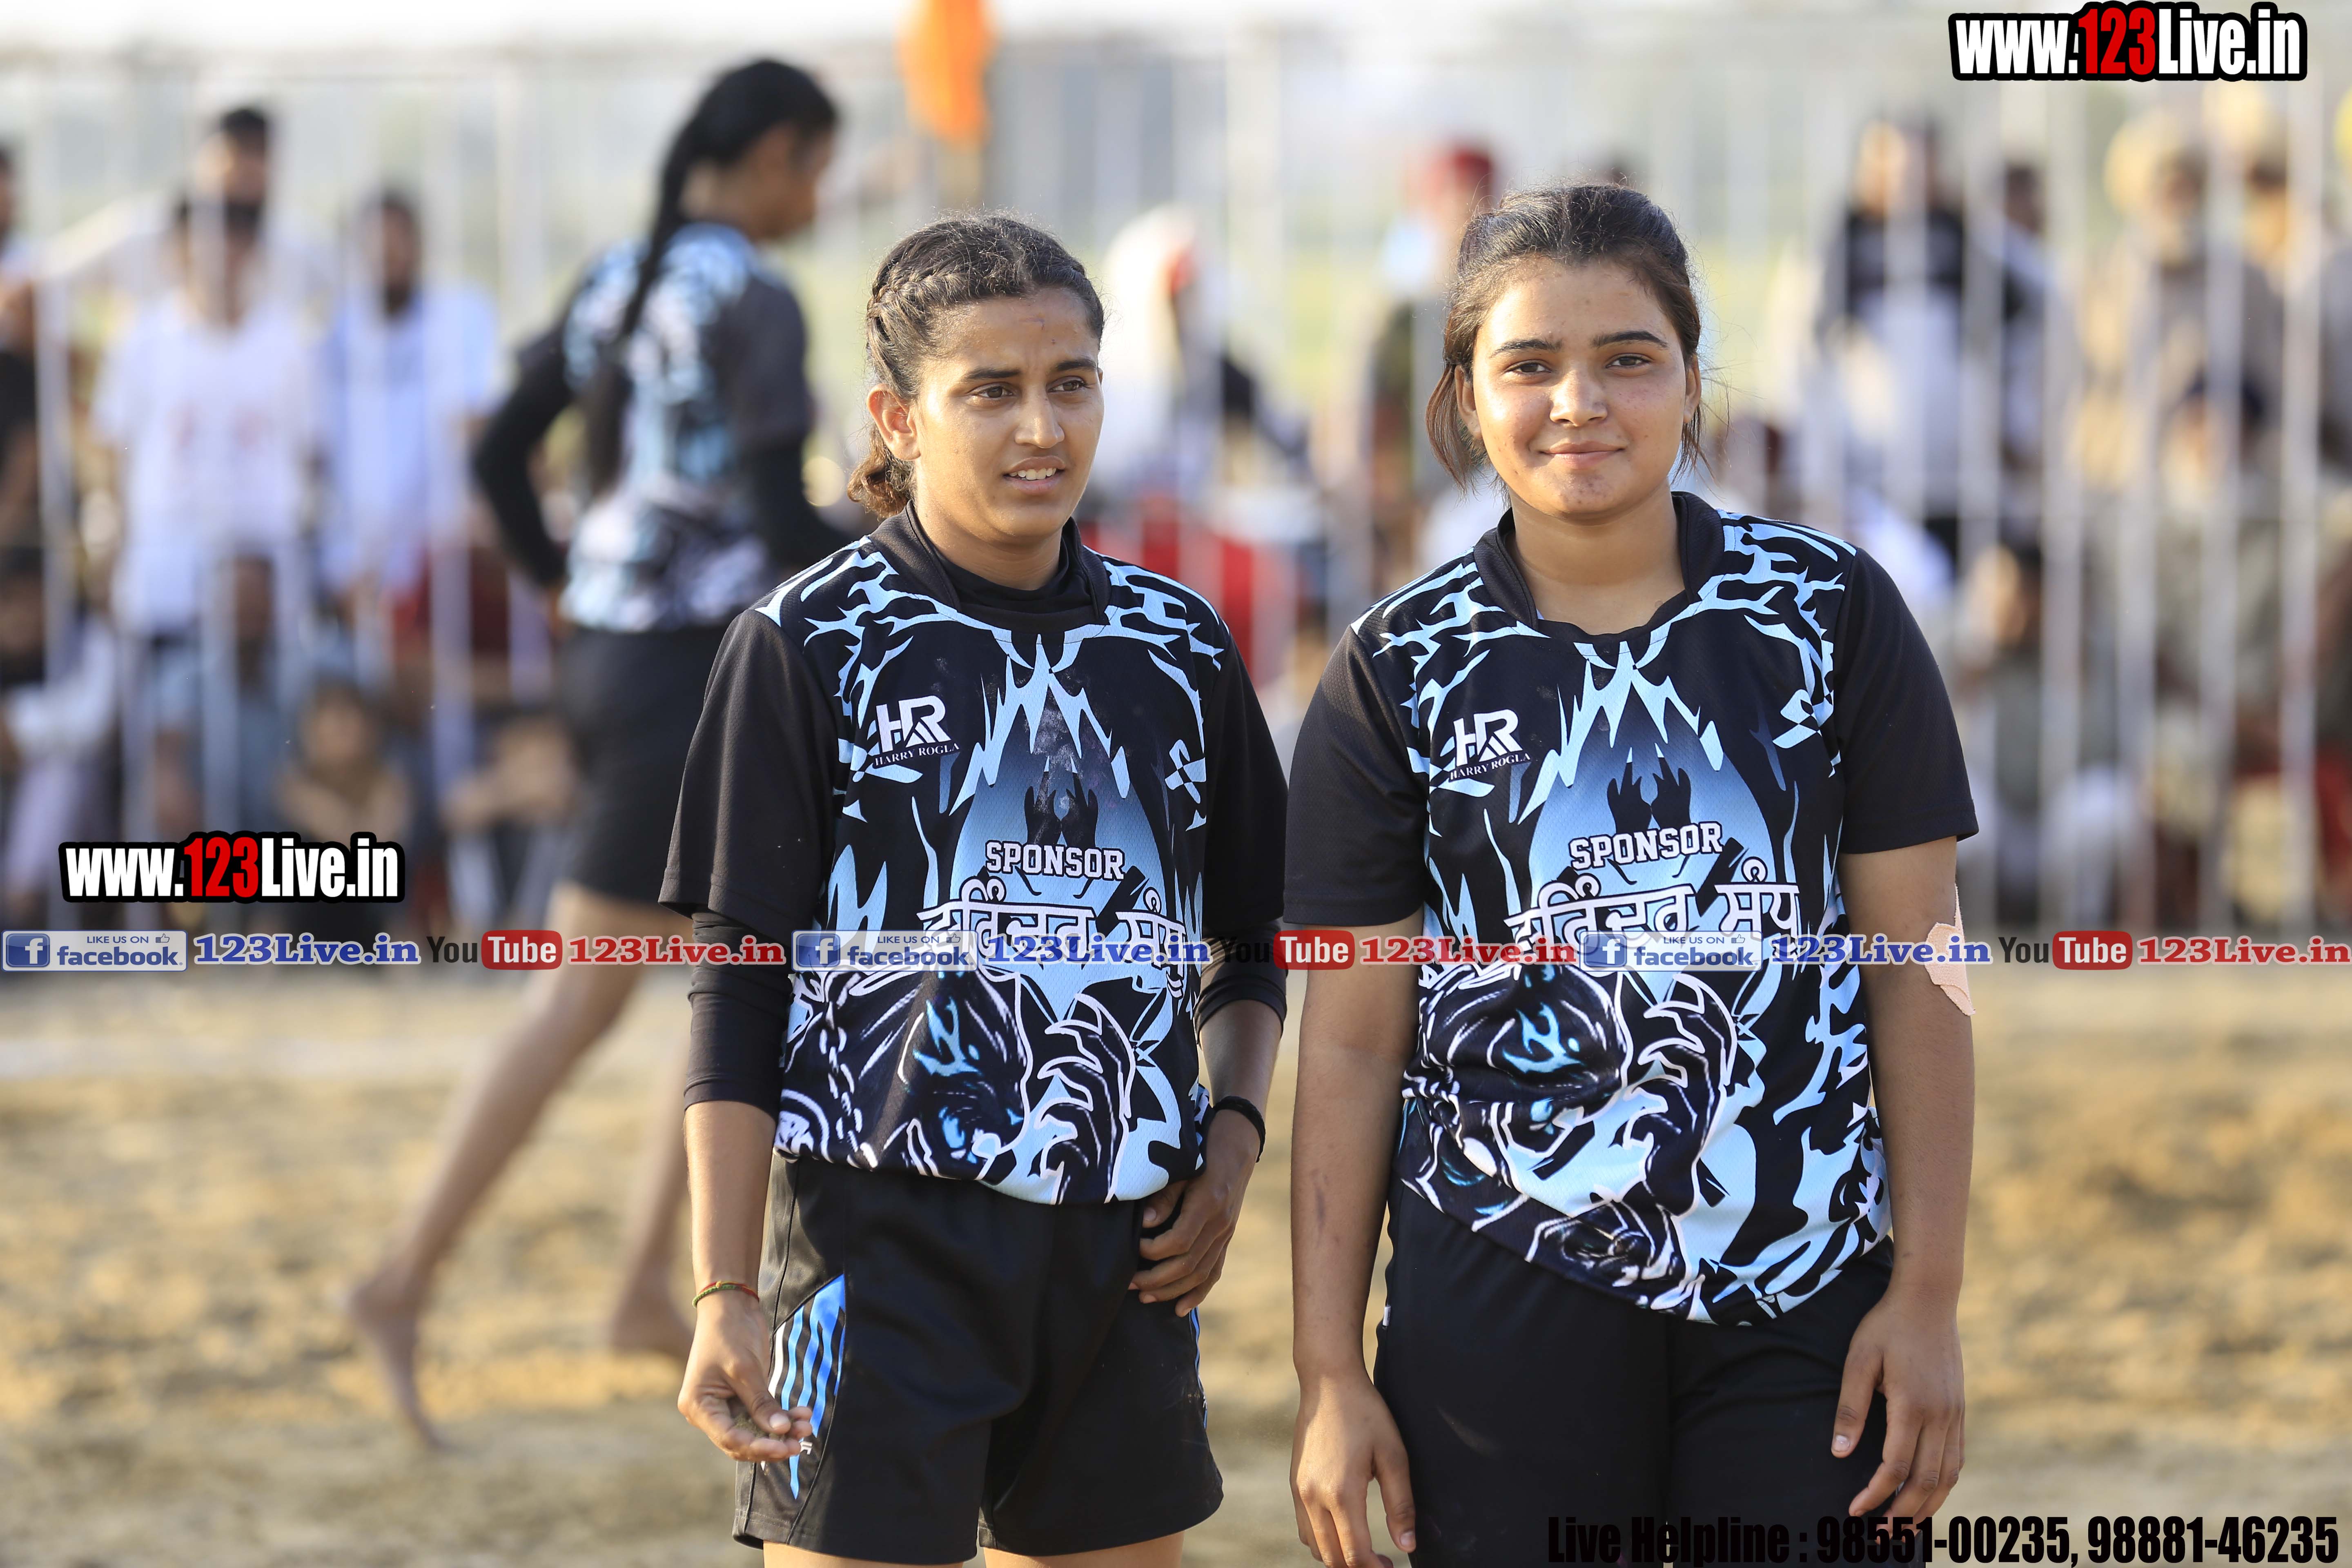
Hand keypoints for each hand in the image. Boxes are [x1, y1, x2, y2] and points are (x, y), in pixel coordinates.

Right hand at [676, 1290, 813, 1462]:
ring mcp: (725, 1405)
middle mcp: (708, 1411)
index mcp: (699, 1406)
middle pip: (741, 1440)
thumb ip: (761, 1402)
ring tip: (806, 1426)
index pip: (729, 1438)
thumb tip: (781, 1431)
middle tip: (799, 1444)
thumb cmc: (729, 1333)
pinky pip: (761, 1415)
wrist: (731, 1304)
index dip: (757, 1447)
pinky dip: (780, 1416)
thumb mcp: (745, 1369)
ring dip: (780, 1430)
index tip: (784, 1446)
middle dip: (771, 1443)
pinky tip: (802, 1413)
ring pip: (754, 1430)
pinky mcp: (742, 1397)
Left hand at [1129, 1110, 1257, 1313]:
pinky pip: (1214, 1272)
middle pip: (1188, 1264)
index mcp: (1208, 1204)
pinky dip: (1198, 1293)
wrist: (1236, 1150)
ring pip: (1200, 1274)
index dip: (1154, 1251)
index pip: (1179, 1241)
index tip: (1133, 1248)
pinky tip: (1180, 1309)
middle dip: (1157, 1279)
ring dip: (1172, 1290)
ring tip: (1145, 1297)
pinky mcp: (1226, 1240)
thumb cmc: (1201, 1155)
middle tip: (1129, 1283)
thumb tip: (1145, 1225)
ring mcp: (1225, 1235)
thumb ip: (1164, 1197)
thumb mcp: (1180, 1168)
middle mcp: (1220, 1225)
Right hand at [1292, 1371, 1416, 1567]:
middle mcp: (1314, 1497)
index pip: (1355, 1554)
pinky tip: (1343, 1528)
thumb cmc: (1366, 1414)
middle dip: (1357, 1567)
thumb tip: (1407, 1545)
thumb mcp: (1394, 1455)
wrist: (1328, 1383)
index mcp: (1341, 1492)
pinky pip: (1305, 1528)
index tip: (1391, 1567)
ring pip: (1314, 1547)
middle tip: (1381, 1562)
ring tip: (1363, 1548)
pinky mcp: (1294, 1484)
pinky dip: (1322, 1540)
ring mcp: (1300, 1491)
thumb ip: (1401, 1504)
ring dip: (1338, 1556)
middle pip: (1332, 1558)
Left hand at [1837, 1277, 1964, 1520]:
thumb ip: (1850, 1408)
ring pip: (1949, 1476)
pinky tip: (1928, 1494)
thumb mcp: (1858, 1360)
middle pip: (1926, 1482)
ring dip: (1927, 1506)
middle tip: (1879, 1535)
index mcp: (1912, 1405)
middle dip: (1902, 1513)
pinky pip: (1957, 1459)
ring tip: (1904, 1527)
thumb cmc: (1886, 1327)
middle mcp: (1940, 1416)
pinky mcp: (1960, 1410)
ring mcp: (1955, 1415)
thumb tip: (1839, 1454)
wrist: (1929, 1299)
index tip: (1854, 1510)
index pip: (1895, 1467)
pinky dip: (1944, 1484)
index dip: (1874, 1494)